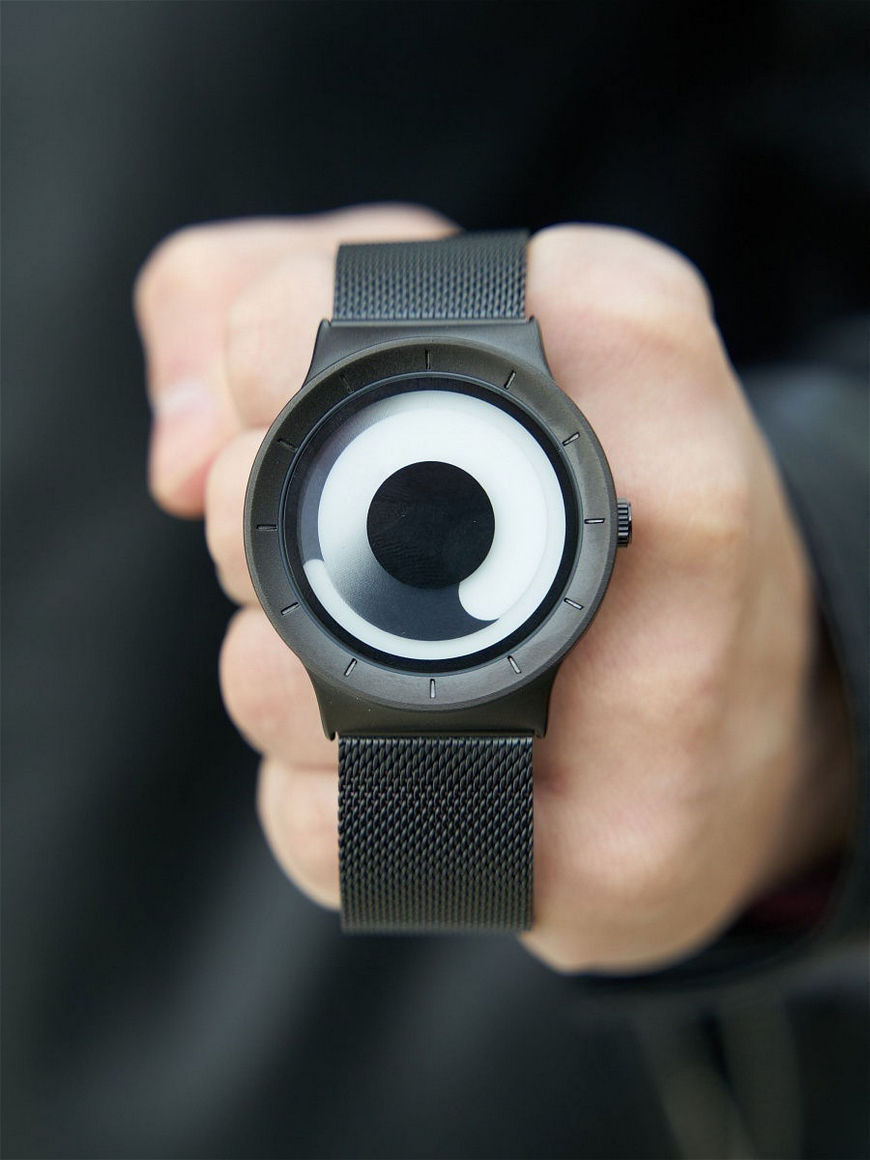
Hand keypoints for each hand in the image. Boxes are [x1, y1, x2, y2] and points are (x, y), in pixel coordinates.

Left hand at [136, 205, 851, 971]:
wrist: (769, 684)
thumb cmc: (596, 488)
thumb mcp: (461, 324)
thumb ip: (262, 293)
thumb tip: (177, 463)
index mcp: (632, 344)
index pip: (299, 326)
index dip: (250, 367)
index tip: (288, 397)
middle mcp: (674, 519)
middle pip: (260, 518)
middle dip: (252, 531)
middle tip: (356, 540)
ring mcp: (652, 715)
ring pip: (278, 694)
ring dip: (282, 670)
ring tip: (410, 655)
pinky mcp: (610, 868)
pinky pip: (330, 832)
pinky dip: (323, 790)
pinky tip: (429, 757)